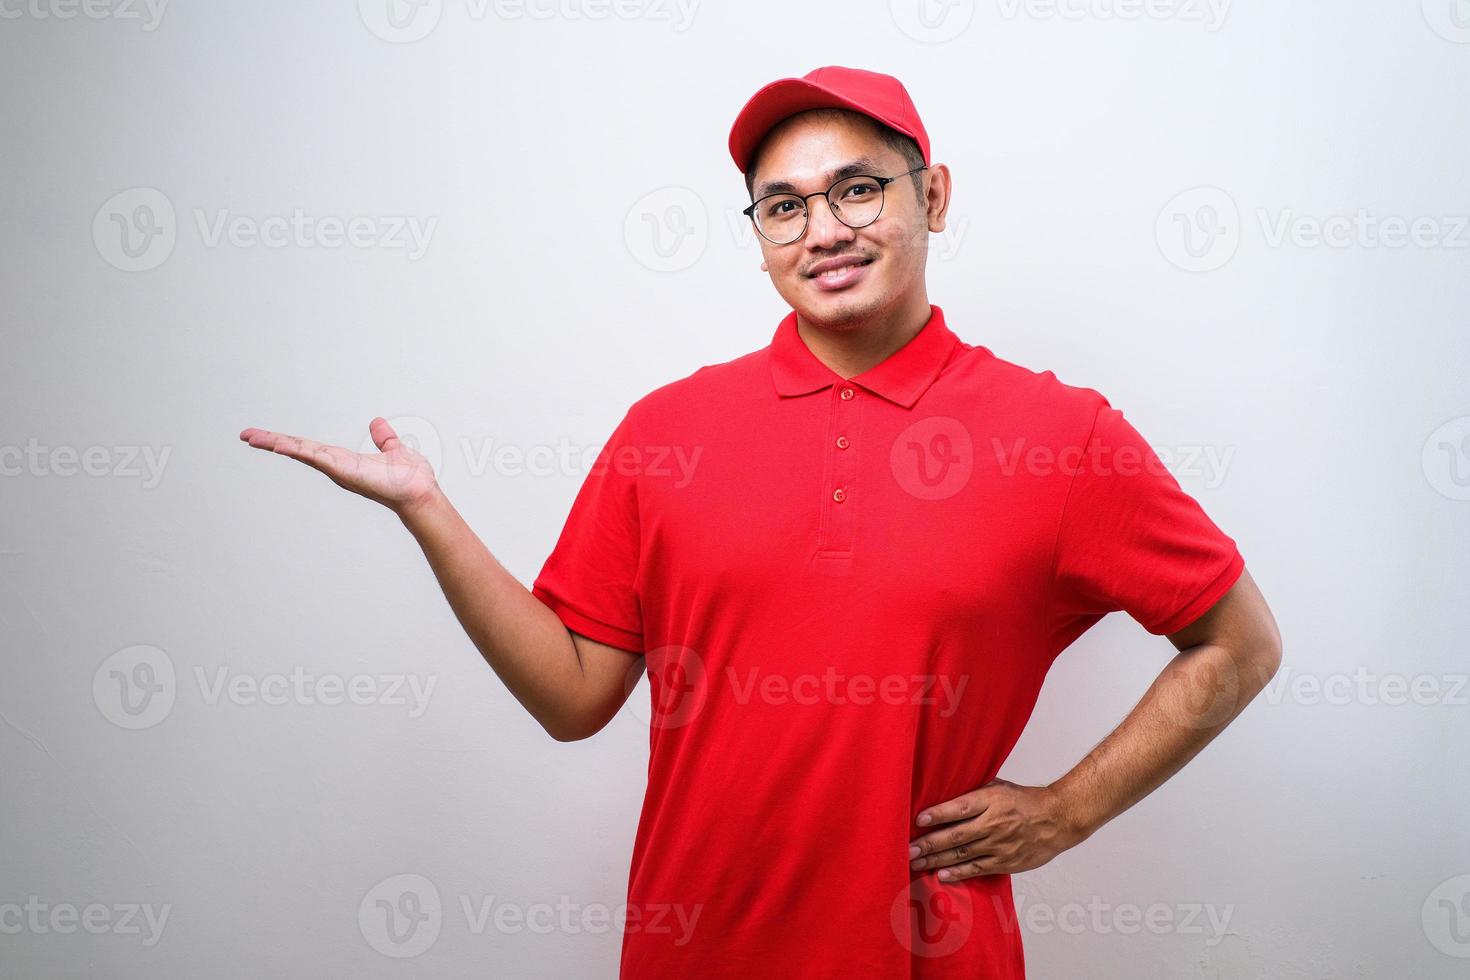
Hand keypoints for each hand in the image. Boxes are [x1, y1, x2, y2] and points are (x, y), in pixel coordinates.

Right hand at [239, 417, 439, 515]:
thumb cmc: (409, 478)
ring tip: (251, 436)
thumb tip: (377, 424)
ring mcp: (338, 469)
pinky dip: (298, 450)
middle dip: (272, 442)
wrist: (419, 491)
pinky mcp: (344, 470)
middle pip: (298, 450)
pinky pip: (316, 456)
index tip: (268, 437)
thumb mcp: (394, 450)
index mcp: (345, 460)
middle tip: (246, 435)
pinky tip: (279, 445)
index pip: (310, 447)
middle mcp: (337, 466)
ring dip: (276, 443)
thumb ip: (384, 438)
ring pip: (302, 451)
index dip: (288, 441)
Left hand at [908, 778, 1083, 882]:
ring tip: (916, 863)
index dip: (938, 814)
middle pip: (956, 835)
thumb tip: (943, 790)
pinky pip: (977, 869)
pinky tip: (941, 875)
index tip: (918, 819)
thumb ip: (973, 792)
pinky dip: (958, 873)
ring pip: (962, 854)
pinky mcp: (1005, 862)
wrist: (1058, 819)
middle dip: (929, 844)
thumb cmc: (1024, 800)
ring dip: (936, 860)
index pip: (959, 808)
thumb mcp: (999, 787)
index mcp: (991, 800)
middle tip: (907, 850)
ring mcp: (1000, 845)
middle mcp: (993, 823)